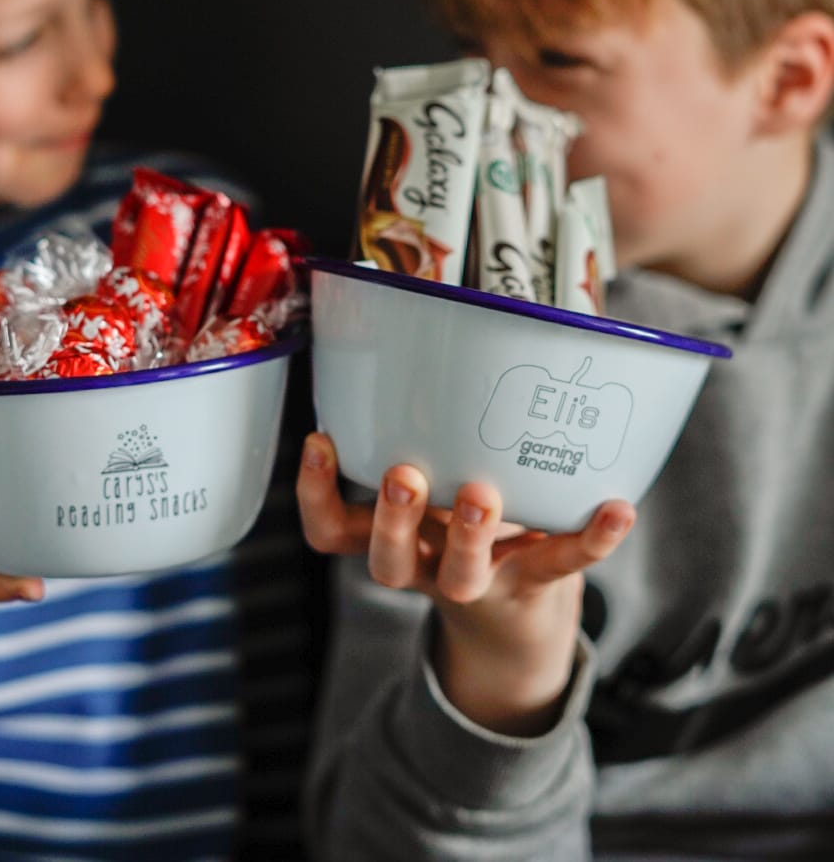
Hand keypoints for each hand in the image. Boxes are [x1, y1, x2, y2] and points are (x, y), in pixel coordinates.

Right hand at [296, 431, 633, 734]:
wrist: (516, 613)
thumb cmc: (462, 519)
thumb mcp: (432, 477)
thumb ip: (422, 425)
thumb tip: (419, 320)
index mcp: (390, 536)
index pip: (331, 531)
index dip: (314, 494)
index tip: (319, 440)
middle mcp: (424, 565)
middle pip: (388, 563)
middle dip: (392, 520)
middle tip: (402, 475)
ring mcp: (481, 578)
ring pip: (461, 574)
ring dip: (468, 535)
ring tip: (481, 494)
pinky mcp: (537, 578)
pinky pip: (563, 562)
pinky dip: (592, 537)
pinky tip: (618, 508)